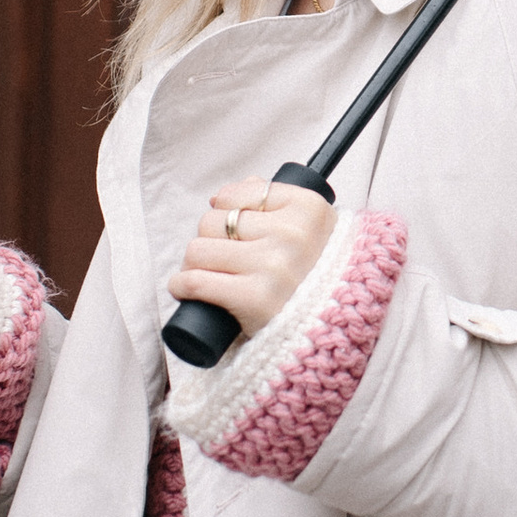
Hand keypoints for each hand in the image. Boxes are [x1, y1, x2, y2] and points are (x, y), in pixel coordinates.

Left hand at [166, 178, 332, 340]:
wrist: (334, 323)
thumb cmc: (314, 274)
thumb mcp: (310, 227)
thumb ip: (274, 200)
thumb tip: (227, 193)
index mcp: (307, 208)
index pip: (237, 195)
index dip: (226, 211)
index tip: (233, 229)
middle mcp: (292, 235)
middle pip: (213, 221)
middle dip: (209, 240)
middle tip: (218, 258)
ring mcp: (273, 267)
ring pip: (198, 249)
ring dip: (193, 263)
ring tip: (207, 274)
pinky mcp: (255, 299)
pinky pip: (196, 281)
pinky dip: (182, 286)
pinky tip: (184, 288)